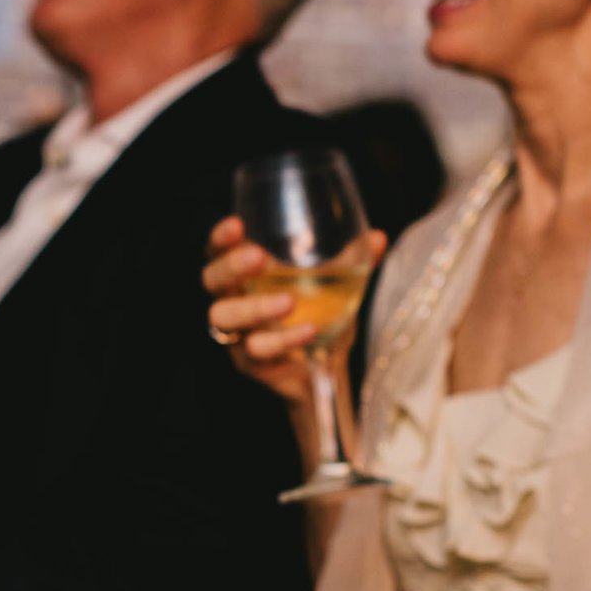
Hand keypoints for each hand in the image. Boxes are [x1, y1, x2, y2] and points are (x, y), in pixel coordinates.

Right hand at [201, 216, 384, 406]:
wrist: (326, 366)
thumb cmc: (321, 314)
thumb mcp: (338, 284)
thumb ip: (353, 261)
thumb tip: (378, 238)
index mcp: (245, 274)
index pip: (219, 249)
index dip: (221, 237)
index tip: (238, 224)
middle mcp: (232, 300)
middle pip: (212, 279)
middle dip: (231, 266)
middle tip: (258, 258)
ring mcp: (237, 333)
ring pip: (224, 318)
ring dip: (255, 307)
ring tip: (288, 302)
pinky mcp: (250, 363)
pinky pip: (256, 351)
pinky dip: (283, 340)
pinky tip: (308, 331)